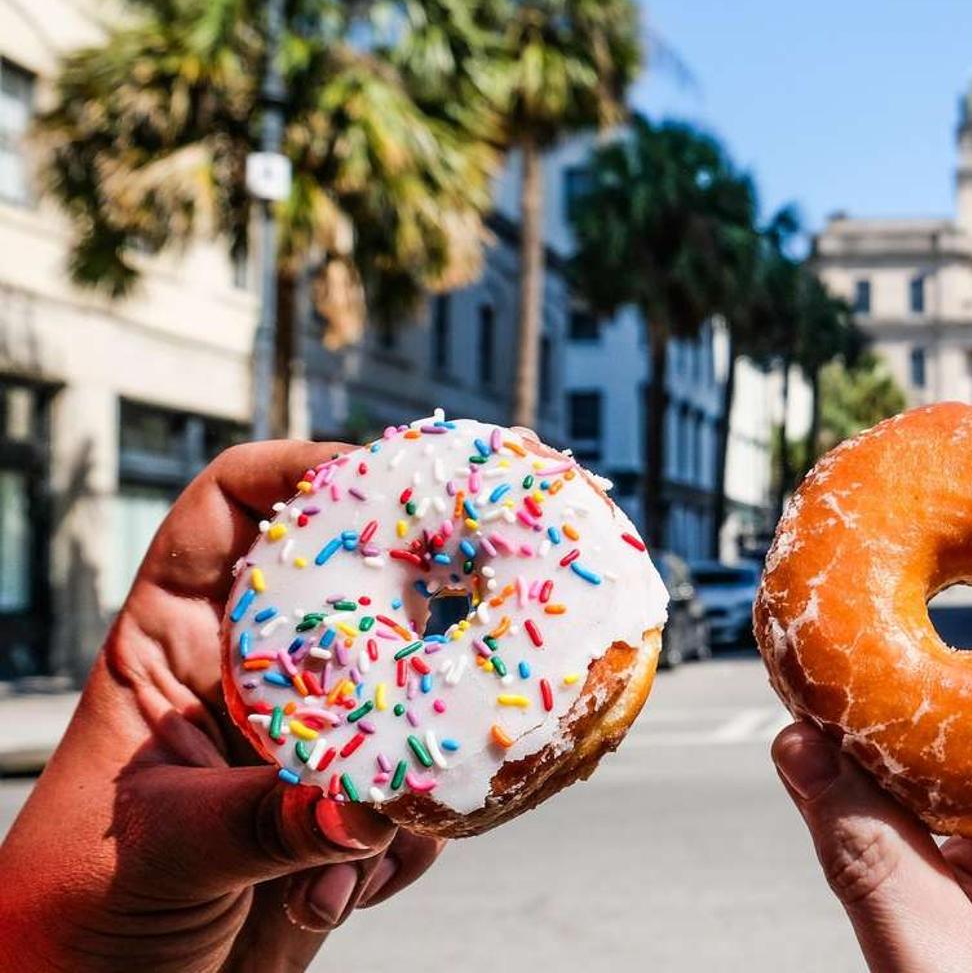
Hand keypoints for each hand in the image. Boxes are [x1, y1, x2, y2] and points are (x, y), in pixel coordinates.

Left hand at [0, 441, 445, 971]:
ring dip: (410, 770)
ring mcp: (300, 750)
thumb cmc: (71, 920)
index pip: (226, 516)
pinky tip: (348, 893)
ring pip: (404, 702)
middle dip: (417, 605)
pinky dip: (408, 844)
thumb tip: (365, 808)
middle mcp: (244, 683)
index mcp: (168, 651)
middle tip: (481, 600)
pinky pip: (418, 798)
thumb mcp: (159, 855)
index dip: (297, 470)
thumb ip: (263, 825)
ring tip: (356, 846)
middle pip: (348, 592)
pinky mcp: (340, 820)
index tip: (381, 470)